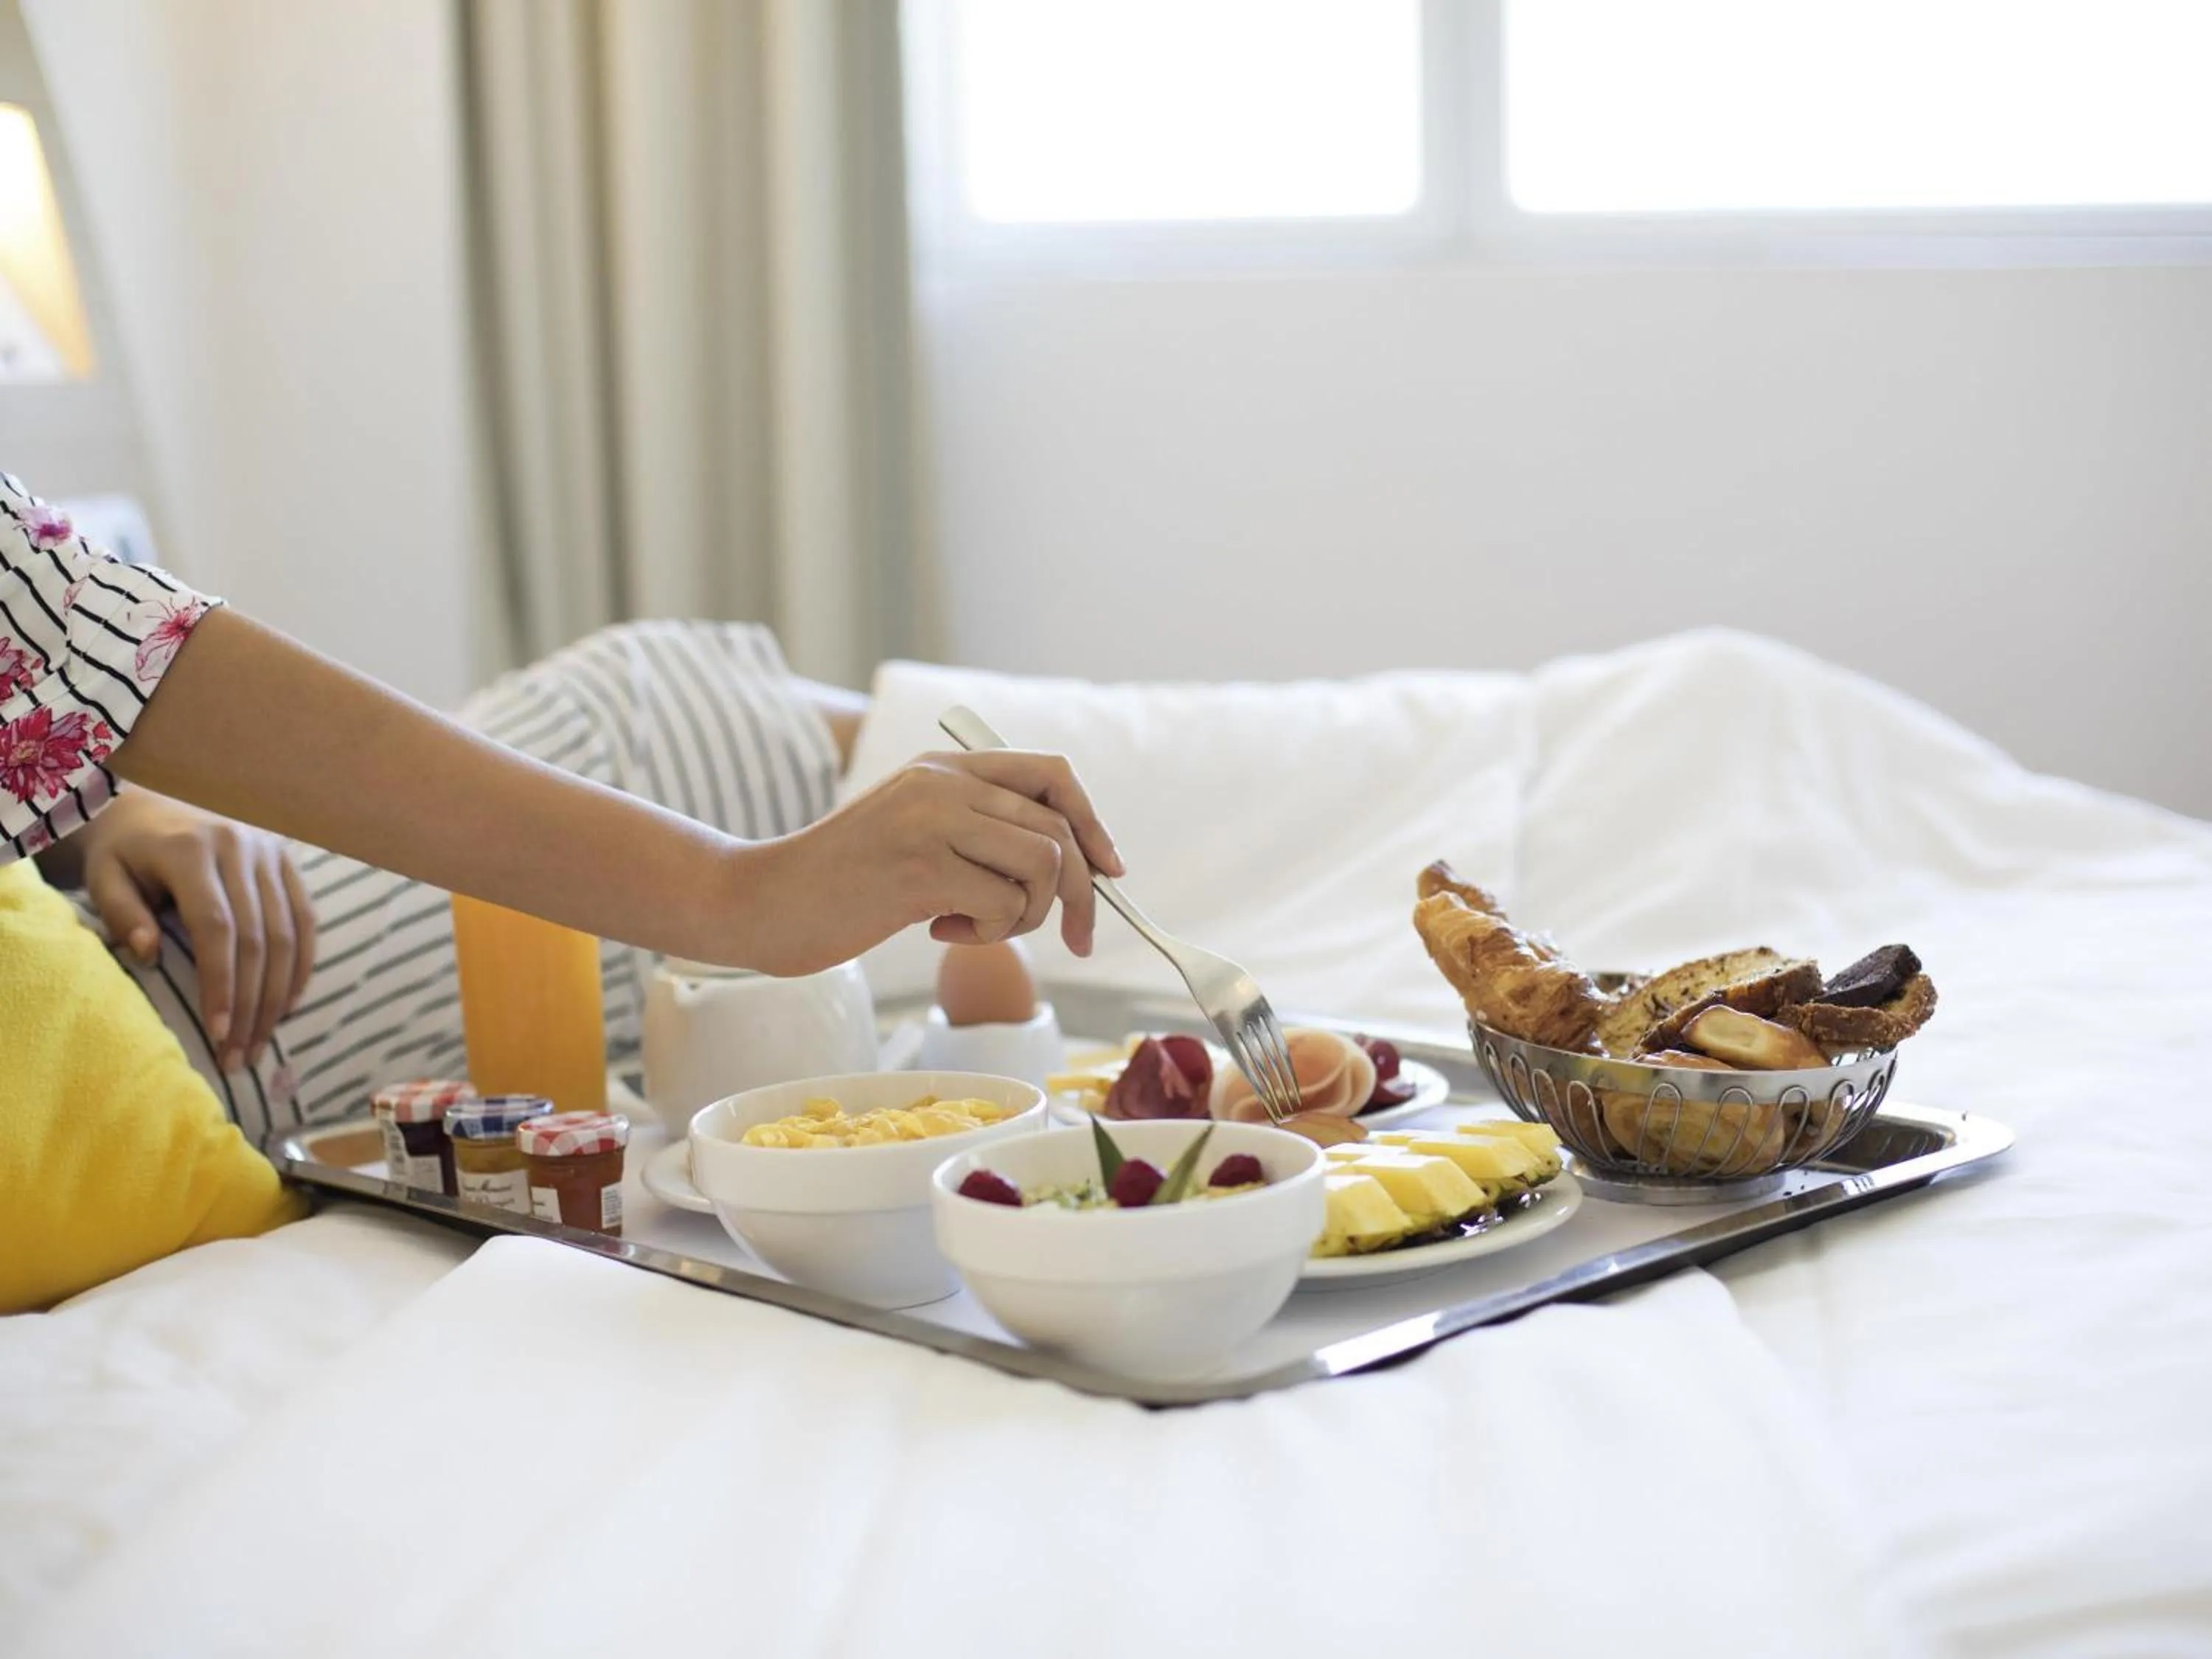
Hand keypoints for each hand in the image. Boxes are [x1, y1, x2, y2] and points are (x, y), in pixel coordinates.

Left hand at [65, 790, 316, 1068]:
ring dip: (278, 995)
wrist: (150, 806)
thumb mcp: (105, 877)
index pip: (216, 927)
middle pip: (258, 938)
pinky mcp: (288, 861)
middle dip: (252, 1004)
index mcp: (191, 849)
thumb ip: (121, 913)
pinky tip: (288, 1004)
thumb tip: (149, 955)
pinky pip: (305, 919)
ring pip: (287, 934)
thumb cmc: (123, 852)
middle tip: (240, 1055)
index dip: (222, 983)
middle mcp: (241, 846)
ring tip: (261, 1041)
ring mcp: (271, 852)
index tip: (218, 1033)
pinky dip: (302, 966)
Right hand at [732, 750, 1124, 975]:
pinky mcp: (919, 869)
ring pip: (1043, 868)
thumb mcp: (913, 832)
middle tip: (1074, 940)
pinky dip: (988, 935)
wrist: (762, 901)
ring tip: (972, 925)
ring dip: (1025, 917)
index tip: (1110, 874)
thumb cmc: (841, 882)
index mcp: (945, 767)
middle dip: (1081, 895)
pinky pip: (1004, 906)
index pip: (1053, 776)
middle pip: (1060, 832)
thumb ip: (976, 831)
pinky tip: (937, 932)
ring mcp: (931, 822)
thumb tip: (1071, 865)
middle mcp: (944, 784)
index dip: (1092, 826)